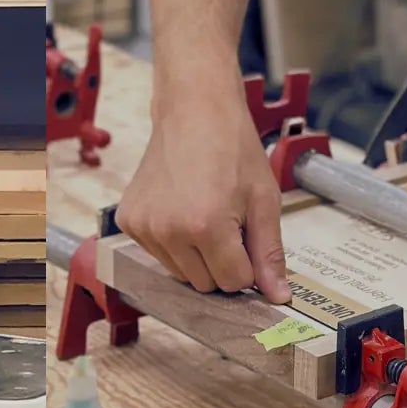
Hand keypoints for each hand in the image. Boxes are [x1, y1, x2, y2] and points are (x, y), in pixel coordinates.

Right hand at [116, 94, 290, 303]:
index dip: (247, 264)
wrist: (193, 110)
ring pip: (180, 273)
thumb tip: (278, 296)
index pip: (234, 282)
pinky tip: (180, 210)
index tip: (246, 235)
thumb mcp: (264, 200)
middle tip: (226, 222)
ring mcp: (144, 227)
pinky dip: (172, 242)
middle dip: (222, 263)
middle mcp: (168, 231)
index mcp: (205, 227)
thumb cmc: (232, 148)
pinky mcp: (128, 220)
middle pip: (205, 283)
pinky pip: (157, 254)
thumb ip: (269, 253)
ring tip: (202, 214)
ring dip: (196, 256)